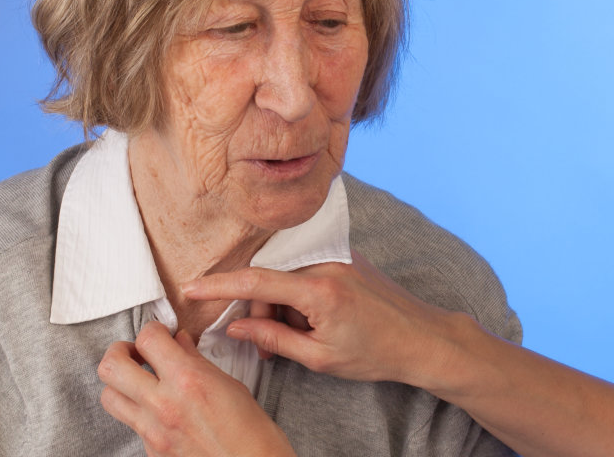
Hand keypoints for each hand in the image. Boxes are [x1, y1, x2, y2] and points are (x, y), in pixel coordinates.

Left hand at [96, 322, 295, 456]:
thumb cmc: (251, 432)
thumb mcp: (229, 385)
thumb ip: (196, 361)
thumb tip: (179, 342)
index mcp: (187, 380)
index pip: (147, 339)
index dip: (152, 330)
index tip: (160, 334)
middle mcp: (163, 404)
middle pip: (111, 366)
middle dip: (120, 352)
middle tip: (136, 353)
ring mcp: (153, 431)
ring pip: (108, 397)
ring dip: (120, 383)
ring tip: (139, 381)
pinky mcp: (151, 450)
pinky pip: (130, 423)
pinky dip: (138, 410)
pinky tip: (158, 409)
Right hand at [180, 252, 481, 391]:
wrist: (423, 339)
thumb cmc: (376, 353)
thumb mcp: (319, 356)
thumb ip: (273, 339)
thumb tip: (237, 327)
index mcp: (319, 289)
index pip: (255, 280)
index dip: (218, 285)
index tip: (190, 289)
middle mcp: (326, 264)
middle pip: (269, 280)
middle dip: (260, 311)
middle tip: (268, 348)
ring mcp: (337, 257)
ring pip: (286, 277)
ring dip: (281, 306)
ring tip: (297, 339)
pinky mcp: (346, 257)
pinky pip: (306, 271)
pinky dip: (299, 296)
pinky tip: (314, 321)